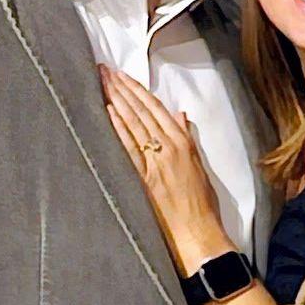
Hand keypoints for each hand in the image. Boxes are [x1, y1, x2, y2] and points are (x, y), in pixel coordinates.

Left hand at [100, 67, 231, 269]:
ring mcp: (156, 163)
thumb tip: (179, 117)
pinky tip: (109, 112)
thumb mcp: (199, 167)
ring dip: (117, 100)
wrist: (199, 234)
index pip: (156, 109)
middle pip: (142, 111)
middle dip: (122, 88)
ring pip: (135, 124)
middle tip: (104, 70)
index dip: (138, 90)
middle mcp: (170, 149)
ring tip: (102, 82)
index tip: (122, 75)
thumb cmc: (202, 205)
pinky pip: (130, 149)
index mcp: (183, 144)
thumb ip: (187, 139)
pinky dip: (119, 129)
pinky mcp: (145, 179)